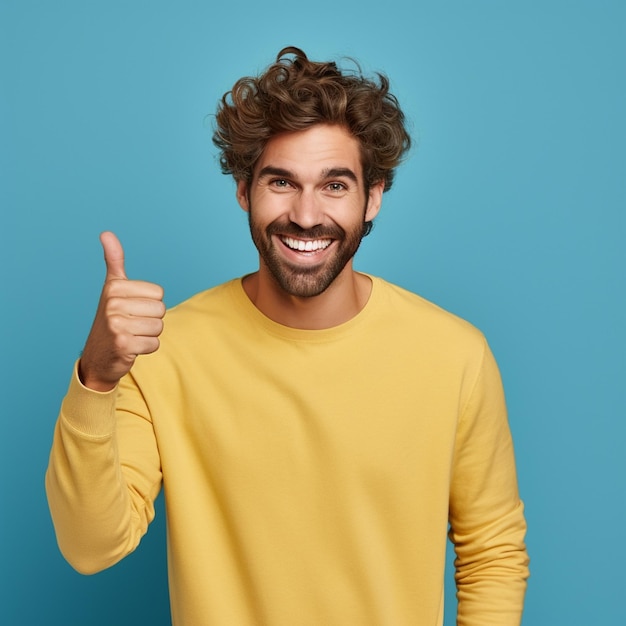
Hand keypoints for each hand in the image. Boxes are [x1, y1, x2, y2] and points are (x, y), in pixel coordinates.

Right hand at [78, 232, 165, 391]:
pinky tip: (131, 348)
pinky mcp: (123, 344)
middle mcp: (113, 304)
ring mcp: (116, 325)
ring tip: (131, 335)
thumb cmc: (111, 319)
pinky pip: (155, 344)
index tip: (131, 310)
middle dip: (151, 320)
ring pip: (159, 327)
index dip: (149, 304)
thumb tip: (106, 233)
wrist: (97, 357)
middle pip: (161, 310)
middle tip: (131, 325)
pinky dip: (146, 349)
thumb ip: (113, 261)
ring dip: (149, 335)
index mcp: (114, 287)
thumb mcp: (112, 288)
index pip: (159, 293)